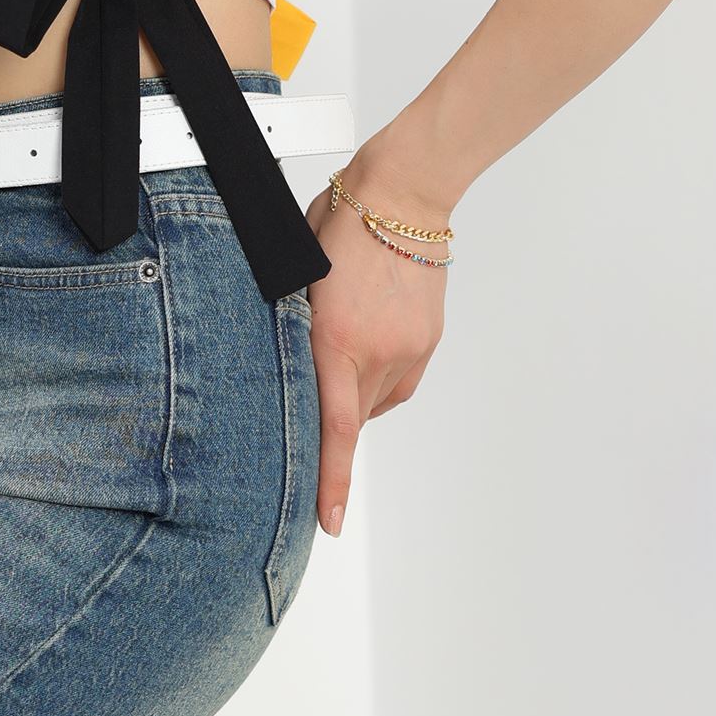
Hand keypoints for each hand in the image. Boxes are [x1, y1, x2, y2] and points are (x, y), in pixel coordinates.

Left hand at [304, 160, 451, 537]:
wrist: (402, 193)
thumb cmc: (339, 223)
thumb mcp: (298, 276)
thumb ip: (297, 330)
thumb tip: (286, 364)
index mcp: (336, 339)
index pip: (334, 429)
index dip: (330, 481)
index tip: (328, 523)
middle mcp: (378, 352)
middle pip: (353, 416)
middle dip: (331, 421)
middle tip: (309, 402)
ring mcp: (409, 348)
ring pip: (377, 398)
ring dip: (356, 390)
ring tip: (343, 341)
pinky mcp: (428, 339)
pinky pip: (400, 378)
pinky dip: (381, 373)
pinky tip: (369, 341)